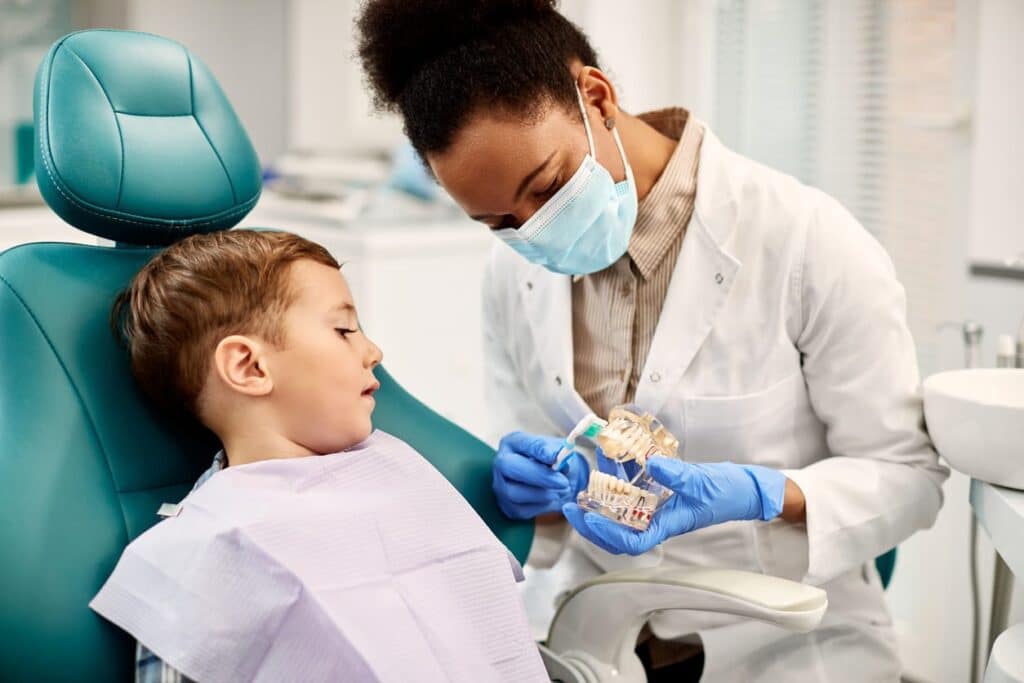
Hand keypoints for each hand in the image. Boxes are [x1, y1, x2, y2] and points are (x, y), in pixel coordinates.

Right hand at [492, 431, 589, 519]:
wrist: (559, 483)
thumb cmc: (557, 462)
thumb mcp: (561, 451)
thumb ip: (560, 451)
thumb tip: (556, 457)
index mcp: (514, 442)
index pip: (524, 443)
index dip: (539, 450)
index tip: (555, 457)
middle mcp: (502, 462)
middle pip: (511, 467)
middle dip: (539, 475)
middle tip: (563, 482)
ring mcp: (501, 486)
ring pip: (515, 493)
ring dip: (543, 494)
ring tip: (562, 489)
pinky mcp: (508, 506)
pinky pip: (522, 510)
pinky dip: (542, 506)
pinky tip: (552, 497)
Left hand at [563, 458, 786, 554]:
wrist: (743, 489)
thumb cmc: (726, 491)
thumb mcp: (700, 480)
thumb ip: (675, 473)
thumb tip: (649, 463)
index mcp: (667, 525)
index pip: (632, 542)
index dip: (607, 534)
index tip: (588, 517)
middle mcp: (658, 523)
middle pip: (618, 537)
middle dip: (590, 525)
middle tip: (569, 507)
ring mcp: (657, 513)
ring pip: (620, 522)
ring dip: (598, 511)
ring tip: (578, 496)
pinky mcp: (658, 501)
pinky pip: (630, 505)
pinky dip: (614, 495)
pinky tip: (603, 480)